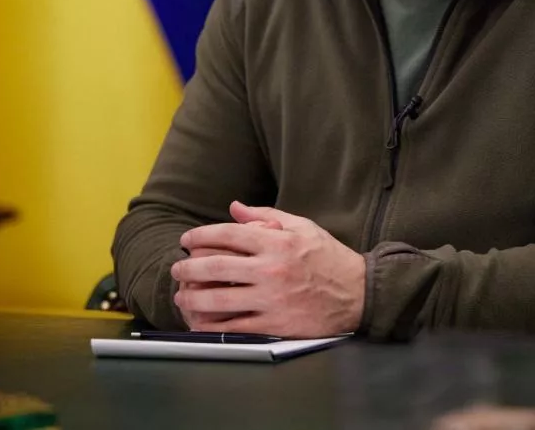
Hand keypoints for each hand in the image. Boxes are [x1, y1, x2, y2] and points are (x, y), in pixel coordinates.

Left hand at [172, 201, 365, 337]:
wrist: (358, 293)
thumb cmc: (329, 258)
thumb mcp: (302, 227)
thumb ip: (266, 215)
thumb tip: (235, 208)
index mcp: (276, 242)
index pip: (227, 235)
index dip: (200, 236)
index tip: (186, 240)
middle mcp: (270, 269)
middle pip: (215, 266)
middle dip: (188, 268)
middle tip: (177, 269)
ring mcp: (271, 299)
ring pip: (219, 299)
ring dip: (193, 298)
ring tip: (182, 296)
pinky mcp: (274, 324)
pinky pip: (235, 326)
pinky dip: (213, 326)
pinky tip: (200, 322)